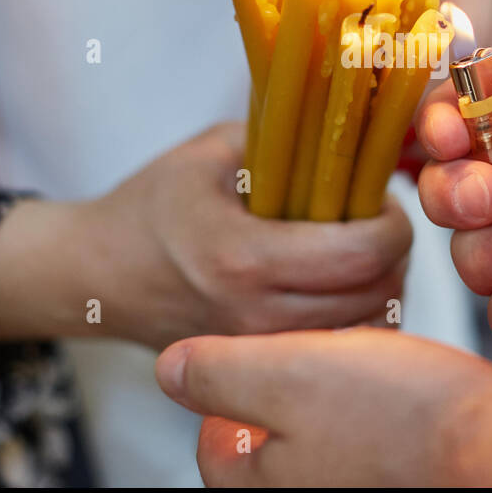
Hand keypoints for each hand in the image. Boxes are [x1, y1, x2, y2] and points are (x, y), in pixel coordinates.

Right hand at [0, 122, 411, 350]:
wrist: (96, 273)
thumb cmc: (152, 205)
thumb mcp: (213, 151)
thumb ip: (285, 136)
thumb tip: (356, 124)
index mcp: (243, 256)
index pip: (360, 254)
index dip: (393, 225)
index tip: (385, 202)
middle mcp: (253, 314)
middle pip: (374, 296)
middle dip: (395, 255)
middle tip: (379, 223)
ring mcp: (256, 349)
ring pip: (363, 332)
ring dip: (379, 289)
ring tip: (360, 254)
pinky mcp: (256, 367)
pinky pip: (333, 351)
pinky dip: (354, 321)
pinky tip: (339, 288)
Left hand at [154, 327, 491, 485]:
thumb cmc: (400, 415)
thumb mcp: (286, 371)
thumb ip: (218, 371)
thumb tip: (171, 368)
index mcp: (256, 483)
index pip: (212, 440)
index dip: (231, 385)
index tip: (261, 352)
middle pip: (268, 442)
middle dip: (286, 390)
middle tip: (317, 349)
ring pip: (320, 440)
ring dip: (333, 398)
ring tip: (362, 360)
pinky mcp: (397, 484)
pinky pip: (367, 446)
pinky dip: (374, 415)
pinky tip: (399, 387)